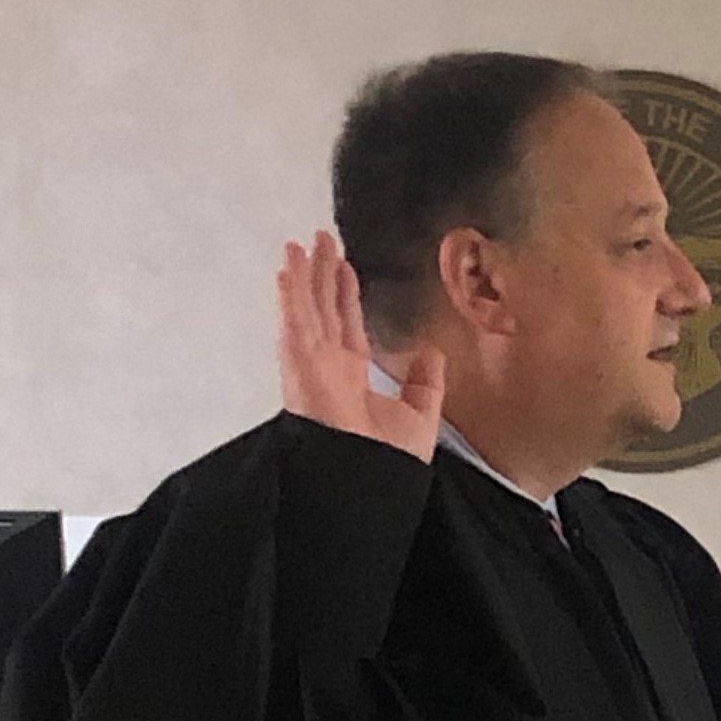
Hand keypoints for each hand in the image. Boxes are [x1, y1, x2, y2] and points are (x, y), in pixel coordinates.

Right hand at [276, 230, 444, 460]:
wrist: (368, 481)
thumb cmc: (387, 461)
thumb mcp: (420, 415)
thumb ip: (426, 382)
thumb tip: (432, 351)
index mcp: (352, 377)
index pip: (346, 325)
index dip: (345, 294)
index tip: (345, 267)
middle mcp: (328, 367)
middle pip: (323, 308)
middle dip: (321, 274)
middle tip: (320, 239)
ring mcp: (311, 365)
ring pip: (306, 309)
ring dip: (302, 276)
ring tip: (298, 243)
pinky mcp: (300, 366)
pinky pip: (294, 324)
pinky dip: (290, 297)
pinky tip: (288, 271)